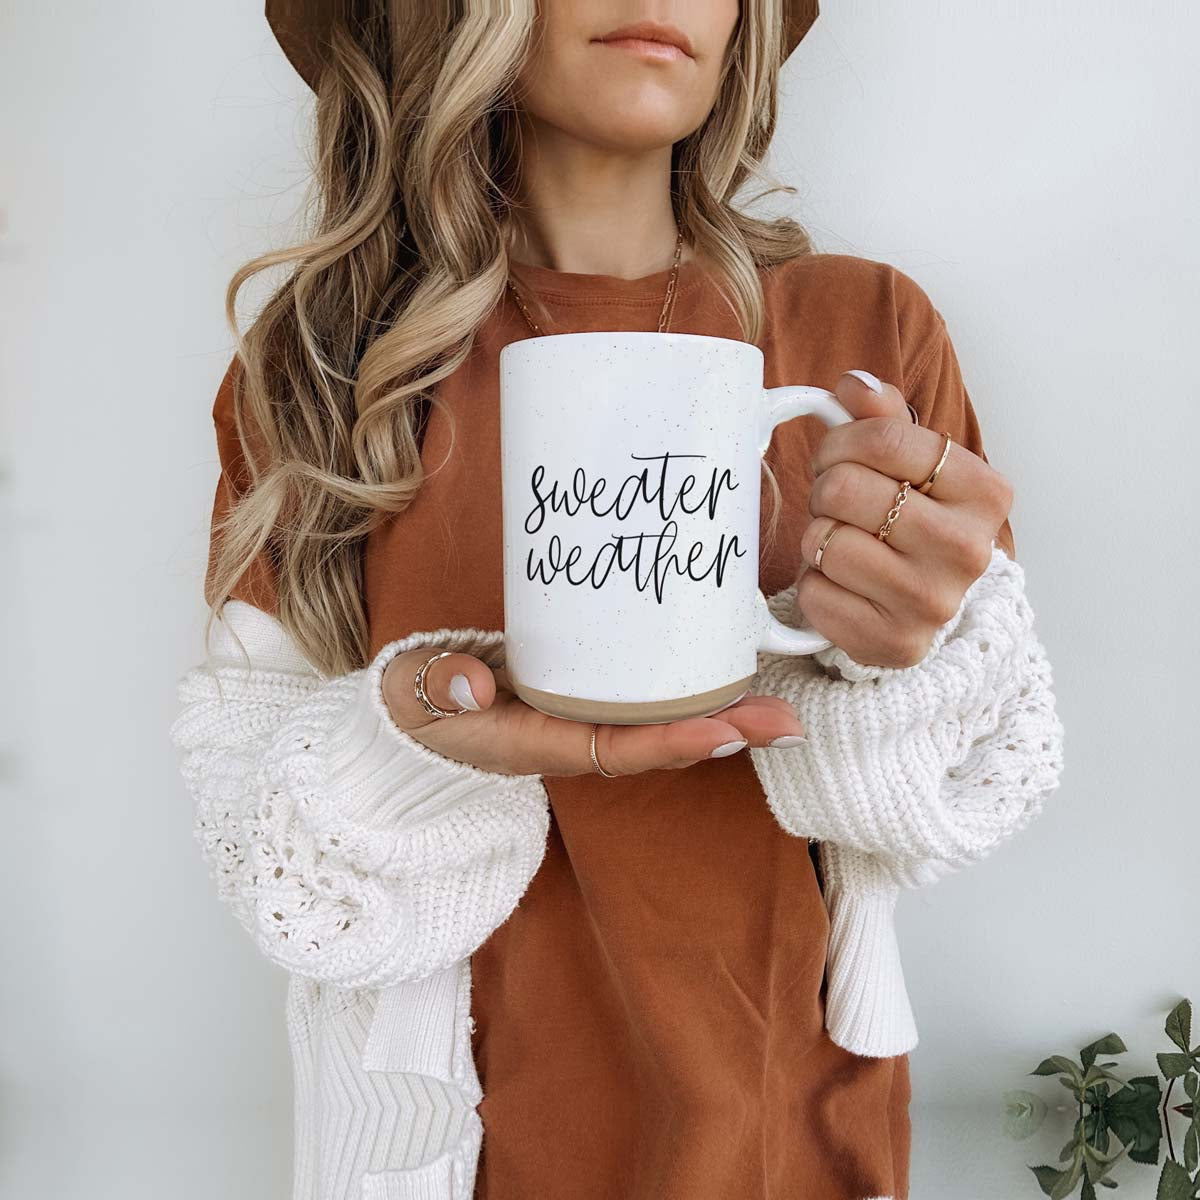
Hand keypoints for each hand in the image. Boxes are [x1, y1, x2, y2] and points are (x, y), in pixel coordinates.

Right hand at [381, 651, 808, 777]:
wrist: (410, 716)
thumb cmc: (414, 710)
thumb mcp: (414, 698)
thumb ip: (439, 688)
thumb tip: (471, 685)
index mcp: (539, 744)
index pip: (618, 749)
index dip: (674, 742)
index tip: (728, 732)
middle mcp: (572, 738)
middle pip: (660, 742)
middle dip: (724, 733)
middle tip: (788, 721)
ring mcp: (581, 718)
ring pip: (661, 722)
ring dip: (720, 715)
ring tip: (778, 704)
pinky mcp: (583, 693)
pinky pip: (644, 699)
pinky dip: (687, 691)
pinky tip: (722, 670)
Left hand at [797, 369, 1013, 668]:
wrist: (918, 605)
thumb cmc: (910, 519)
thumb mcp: (910, 462)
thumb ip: (883, 415)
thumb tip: (854, 386)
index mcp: (984, 491)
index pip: (882, 438)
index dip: (841, 441)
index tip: (839, 455)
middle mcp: (969, 550)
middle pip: (845, 488)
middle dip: (825, 490)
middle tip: (836, 503)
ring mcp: (934, 603)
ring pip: (826, 541)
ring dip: (818, 538)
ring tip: (842, 542)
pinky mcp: (894, 644)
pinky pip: (816, 594)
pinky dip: (815, 585)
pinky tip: (842, 585)